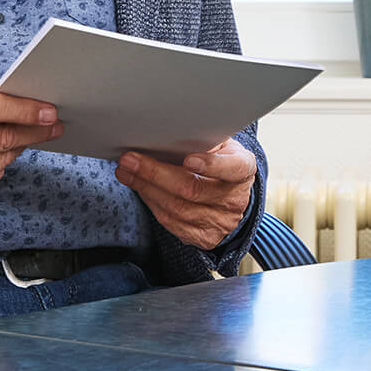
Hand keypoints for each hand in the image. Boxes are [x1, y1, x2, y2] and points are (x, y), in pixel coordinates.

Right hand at [0, 77, 59, 200]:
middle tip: (53, 124)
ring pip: (0, 159)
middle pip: (2, 137)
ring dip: (19, 147)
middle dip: (34, 130)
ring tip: (26, 135)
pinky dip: (1, 164)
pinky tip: (0, 152)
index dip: (25, 110)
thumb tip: (10, 92)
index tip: (49, 110)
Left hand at [117, 137, 257, 250]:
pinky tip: (140, 189)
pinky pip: (170, 222)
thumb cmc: (221, 163)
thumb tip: (166, 133)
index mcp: (243, 170)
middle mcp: (233, 199)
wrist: (232, 197)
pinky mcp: (204, 237)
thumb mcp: (222, 146)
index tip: (188, 159)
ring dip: (145, 189)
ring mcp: (219, 222)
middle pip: (192, 189)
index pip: (232, 168)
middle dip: (155, 174)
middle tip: (131, 160)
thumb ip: (204, 140)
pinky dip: (151, 203)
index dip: (212, 165)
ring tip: (126, 172)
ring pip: (176, 208)